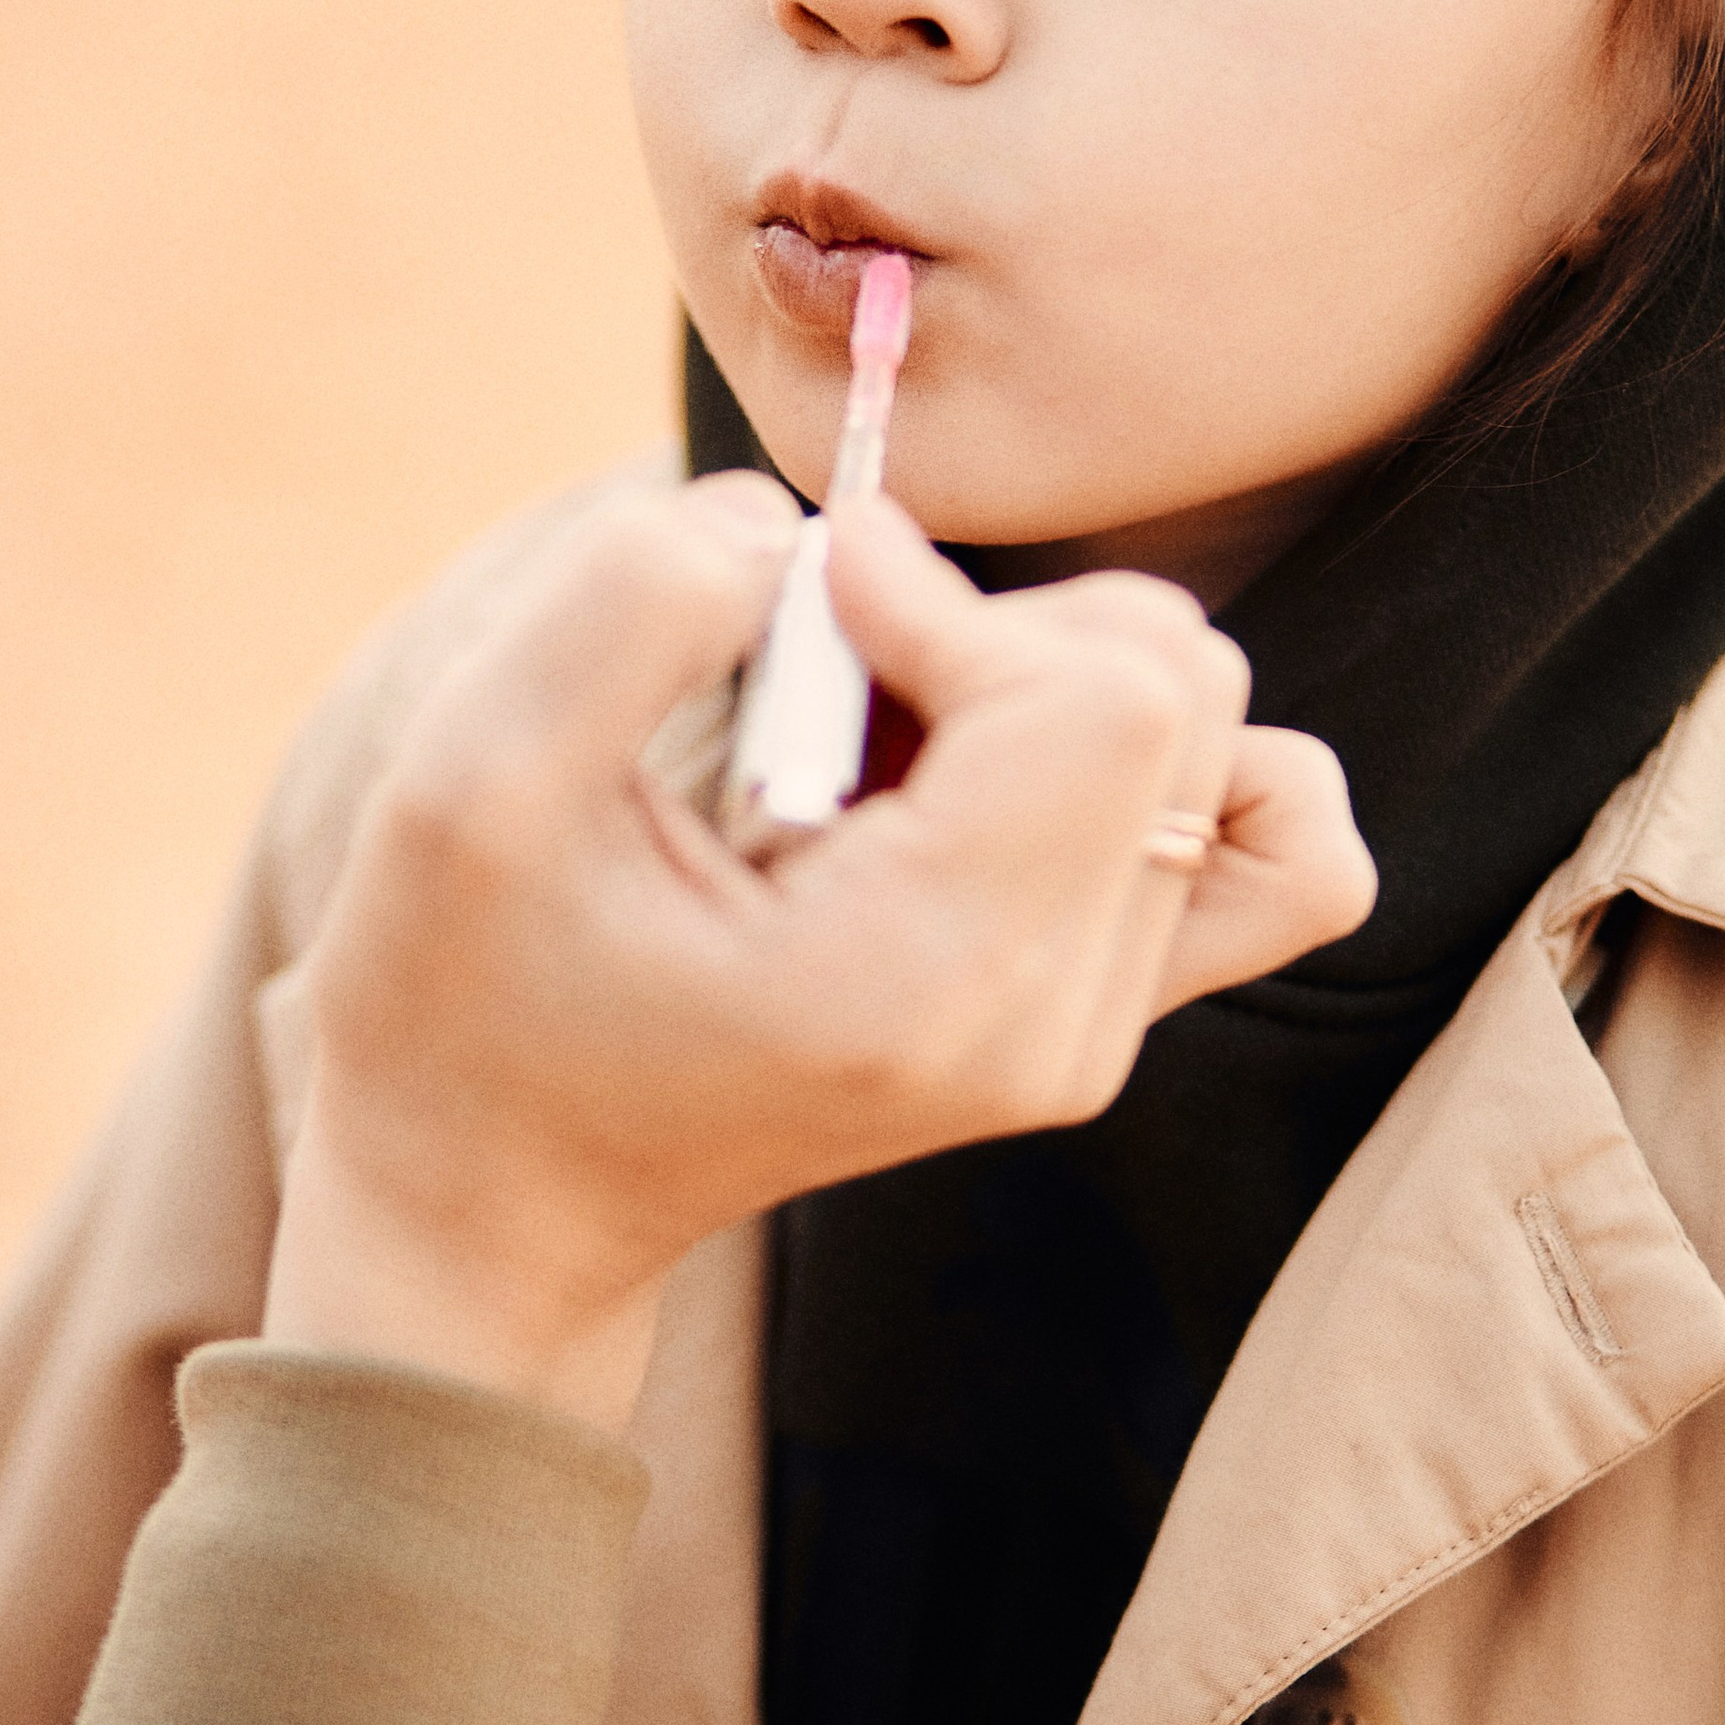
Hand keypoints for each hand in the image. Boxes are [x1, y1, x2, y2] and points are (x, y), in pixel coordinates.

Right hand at [266, 474, 1373, 1424]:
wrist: (497, 1199)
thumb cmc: (463, 999)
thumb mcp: (471, 783)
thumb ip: (632, 602)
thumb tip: (800, 526)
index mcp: (919, 981)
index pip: (1103, 701)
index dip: (952, 597)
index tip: (803, 614)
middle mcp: (1050, 1027)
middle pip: (1178, 693)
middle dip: (998, 626)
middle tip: (820, 687)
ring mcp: (1089, 1034)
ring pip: (1217, 740)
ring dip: (1051, 677)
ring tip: (881, 737)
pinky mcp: (1097, 1013)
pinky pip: (1262, 841)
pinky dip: (1147, 754)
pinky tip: (981, 759)